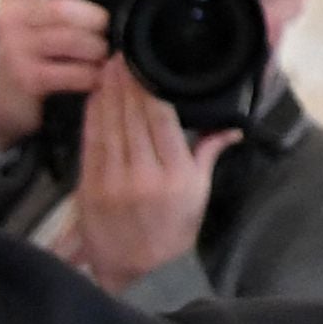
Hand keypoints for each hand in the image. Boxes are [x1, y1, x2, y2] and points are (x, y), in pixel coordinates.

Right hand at [0, 0, 109, 150]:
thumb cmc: (28, 52)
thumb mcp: (37, 19)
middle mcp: (9, 18)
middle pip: (65, 8)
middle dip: (97, 21)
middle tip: (106, 33)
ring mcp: (14, 49)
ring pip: (75, 41)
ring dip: (99, 52)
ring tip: (101, 57)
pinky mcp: (26, 78)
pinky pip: (75, 72)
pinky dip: (93, 76)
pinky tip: (93, 78)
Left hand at [53, 59, 228, 291]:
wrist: (135, 269)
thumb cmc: (171, 232)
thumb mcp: (198, 195)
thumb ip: (209, 154)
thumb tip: (232, 126)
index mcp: (176, 176)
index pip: (161, 120)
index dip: (149, 88)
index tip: (144, 65)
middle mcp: (144, 176)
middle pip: (133, 117)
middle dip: (125, 82)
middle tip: (121, 54)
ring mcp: (113, 181)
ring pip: (110, 125)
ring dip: (107, 92)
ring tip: (106, 66)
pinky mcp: (90, 187)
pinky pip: (91, 142)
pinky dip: (92, 116)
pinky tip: (94, 96)